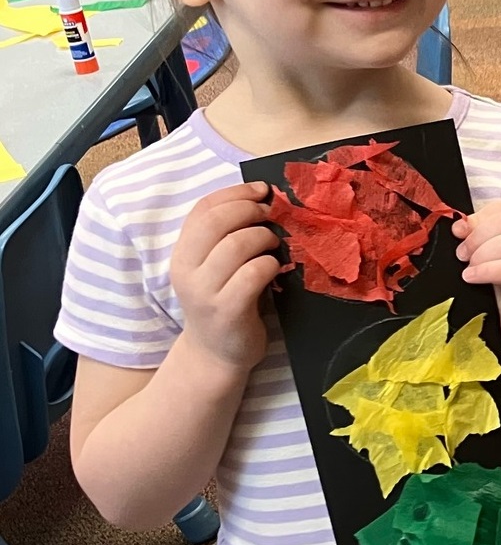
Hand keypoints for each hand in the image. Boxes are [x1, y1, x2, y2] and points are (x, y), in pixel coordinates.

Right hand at [168, 182, 279, 373]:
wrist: (216, 353)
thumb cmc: (225, 299)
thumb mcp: (214, 265)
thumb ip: (226, 235)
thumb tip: (264, 198)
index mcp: (182, 252)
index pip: (203, 208)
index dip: (235, 192)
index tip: (262, 190)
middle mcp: (186, 269)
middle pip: (218, 221)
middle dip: (252, 210)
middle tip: (273, 216)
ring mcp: (204, 291)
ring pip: (239, 243)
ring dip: (265, 238)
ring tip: (274, 246)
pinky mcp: (226, 310)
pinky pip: (254, 272)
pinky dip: (270, 264)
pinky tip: (274, 270)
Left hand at [455, 200, 500, 359]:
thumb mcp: (492, 267)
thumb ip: (480, 246)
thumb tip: (458, 227)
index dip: (479, 216)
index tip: (459, 233)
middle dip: (477, 235)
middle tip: (462, 255)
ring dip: (480, 254)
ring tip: (468, 271)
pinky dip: (487, 271)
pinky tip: (472, 279)